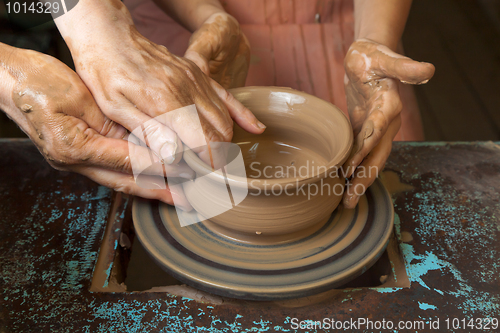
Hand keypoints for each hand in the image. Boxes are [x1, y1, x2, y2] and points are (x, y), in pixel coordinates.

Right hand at [4, 47, 193, 208]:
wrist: (6, 83)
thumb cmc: (37, 84)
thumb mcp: (78, 98)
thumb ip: (110, 124)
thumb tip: (145, 141)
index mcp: (74, 147)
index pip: (128, 162)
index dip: (161, 167)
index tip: (188, 172)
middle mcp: (74, 162)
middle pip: (126, 182)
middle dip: (161, 193)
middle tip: (190, 200)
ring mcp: (75, 163)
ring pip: (121, 181)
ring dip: (152, 189)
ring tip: (180, 195)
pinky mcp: (78, 157)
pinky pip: (113, 171)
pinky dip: (137, 176)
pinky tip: (155, 177)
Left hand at [63, 2, 262, 168]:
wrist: (111, 37)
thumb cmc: (106, 73)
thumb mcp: (115, 108)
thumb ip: (147, 132)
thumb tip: (175, 156)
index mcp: (166, 102)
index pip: (204, 141)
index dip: (211, 166)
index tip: (210, 182)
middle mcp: (188, 90)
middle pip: (219, 133)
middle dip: (220, 159)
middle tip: (213, 178)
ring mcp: (197, 80)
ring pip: (225, 119)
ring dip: (226, 143)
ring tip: (221, 164)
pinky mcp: (199, 74)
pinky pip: (228, 96)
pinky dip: (243, 115)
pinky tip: (256, 128)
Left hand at [342, 39, 434, 207]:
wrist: (368, 55)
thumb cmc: (375, 55)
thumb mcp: (387, 58)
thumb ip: (405, 67)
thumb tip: (429, 71)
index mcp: (390, 107)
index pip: (377, 133)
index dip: (365, 150)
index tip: (350, 168)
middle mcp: (386, 123)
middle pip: (376, 156)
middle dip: (363, 179)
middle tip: (348, 201)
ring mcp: (376, 129)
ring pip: (368, 159)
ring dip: (357, 179)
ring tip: (344, 201)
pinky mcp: (364, 128)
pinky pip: (359, 152)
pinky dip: (351, 167)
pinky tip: (340, 181)